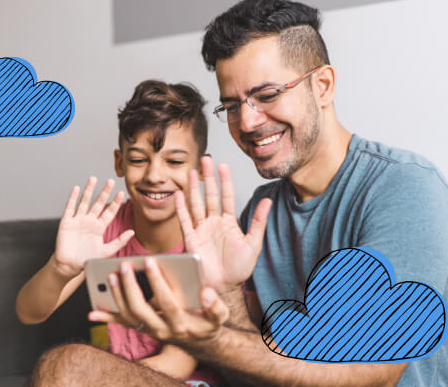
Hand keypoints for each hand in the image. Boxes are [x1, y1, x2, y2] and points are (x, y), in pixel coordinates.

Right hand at [53, 177, 133, 277]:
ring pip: (85, 202)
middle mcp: (90, 221)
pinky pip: (70, 208)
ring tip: (93, 179)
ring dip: (89, 190)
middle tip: (110, 181)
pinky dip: (72, 198)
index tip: (121, 193)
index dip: (115, 203)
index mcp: (100, 227)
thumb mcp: (106, 251)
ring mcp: (78, 220)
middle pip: (98, 203)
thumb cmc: (87, 259)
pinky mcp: (66, 222)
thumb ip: (119, 242)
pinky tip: (76, 189)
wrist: (69, 266)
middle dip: (104, 192)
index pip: (109, 212)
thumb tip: (132, 232)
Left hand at [88, 257, 229, 345]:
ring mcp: (149, 330)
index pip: (166, 301)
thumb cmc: (208, 323)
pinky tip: (92, 312)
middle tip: (124, 264)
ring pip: (128, 315)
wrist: (198, 341)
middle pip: (140, 309)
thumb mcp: (219, 316)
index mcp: (181, 323)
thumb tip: (206, 293)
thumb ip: (215, 305)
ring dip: (117, 296)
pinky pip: (121, 324)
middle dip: (130, 286)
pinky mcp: (141, 328)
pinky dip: (105, 318)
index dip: (157, 281)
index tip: (149, 261)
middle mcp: (162, 329)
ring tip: (110, 275)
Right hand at [176, 156, 271, 287]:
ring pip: (196, 204)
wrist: (223, 288)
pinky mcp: (191, 239)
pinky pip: (184, 220)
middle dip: (208, 177)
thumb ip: (258, 222)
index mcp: (228, 222)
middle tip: (206, 159)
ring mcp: (201, 230)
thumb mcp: (253, 244)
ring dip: (193, 188)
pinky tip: (178, 195)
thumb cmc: (238, 269)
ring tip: (192, 172)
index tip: (223, 165)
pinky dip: (181, 208)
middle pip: (209, 195)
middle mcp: (213, 223)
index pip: (226, 196)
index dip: (225, 181)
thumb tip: (268, 202)